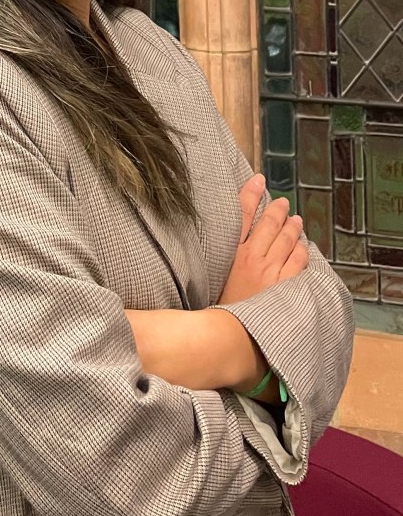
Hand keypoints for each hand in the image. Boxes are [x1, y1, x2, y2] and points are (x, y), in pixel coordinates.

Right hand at [219, 173, 308, 305]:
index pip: (242, 215)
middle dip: (276, 208)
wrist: (232, 335)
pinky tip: (303, 245)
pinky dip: (302, 250)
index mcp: (231, 253)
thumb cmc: (219, 308)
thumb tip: (223, 244)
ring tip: (295, 219)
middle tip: (281, 202)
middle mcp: (252, 258)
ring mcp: (271, 271)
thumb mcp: (211, 278)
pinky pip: (298, 261)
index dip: (250, 194)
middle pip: (268, 224)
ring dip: (292, 226)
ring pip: (286, 240)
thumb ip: (218, 259)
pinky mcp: (285, 285)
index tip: (258, 180)